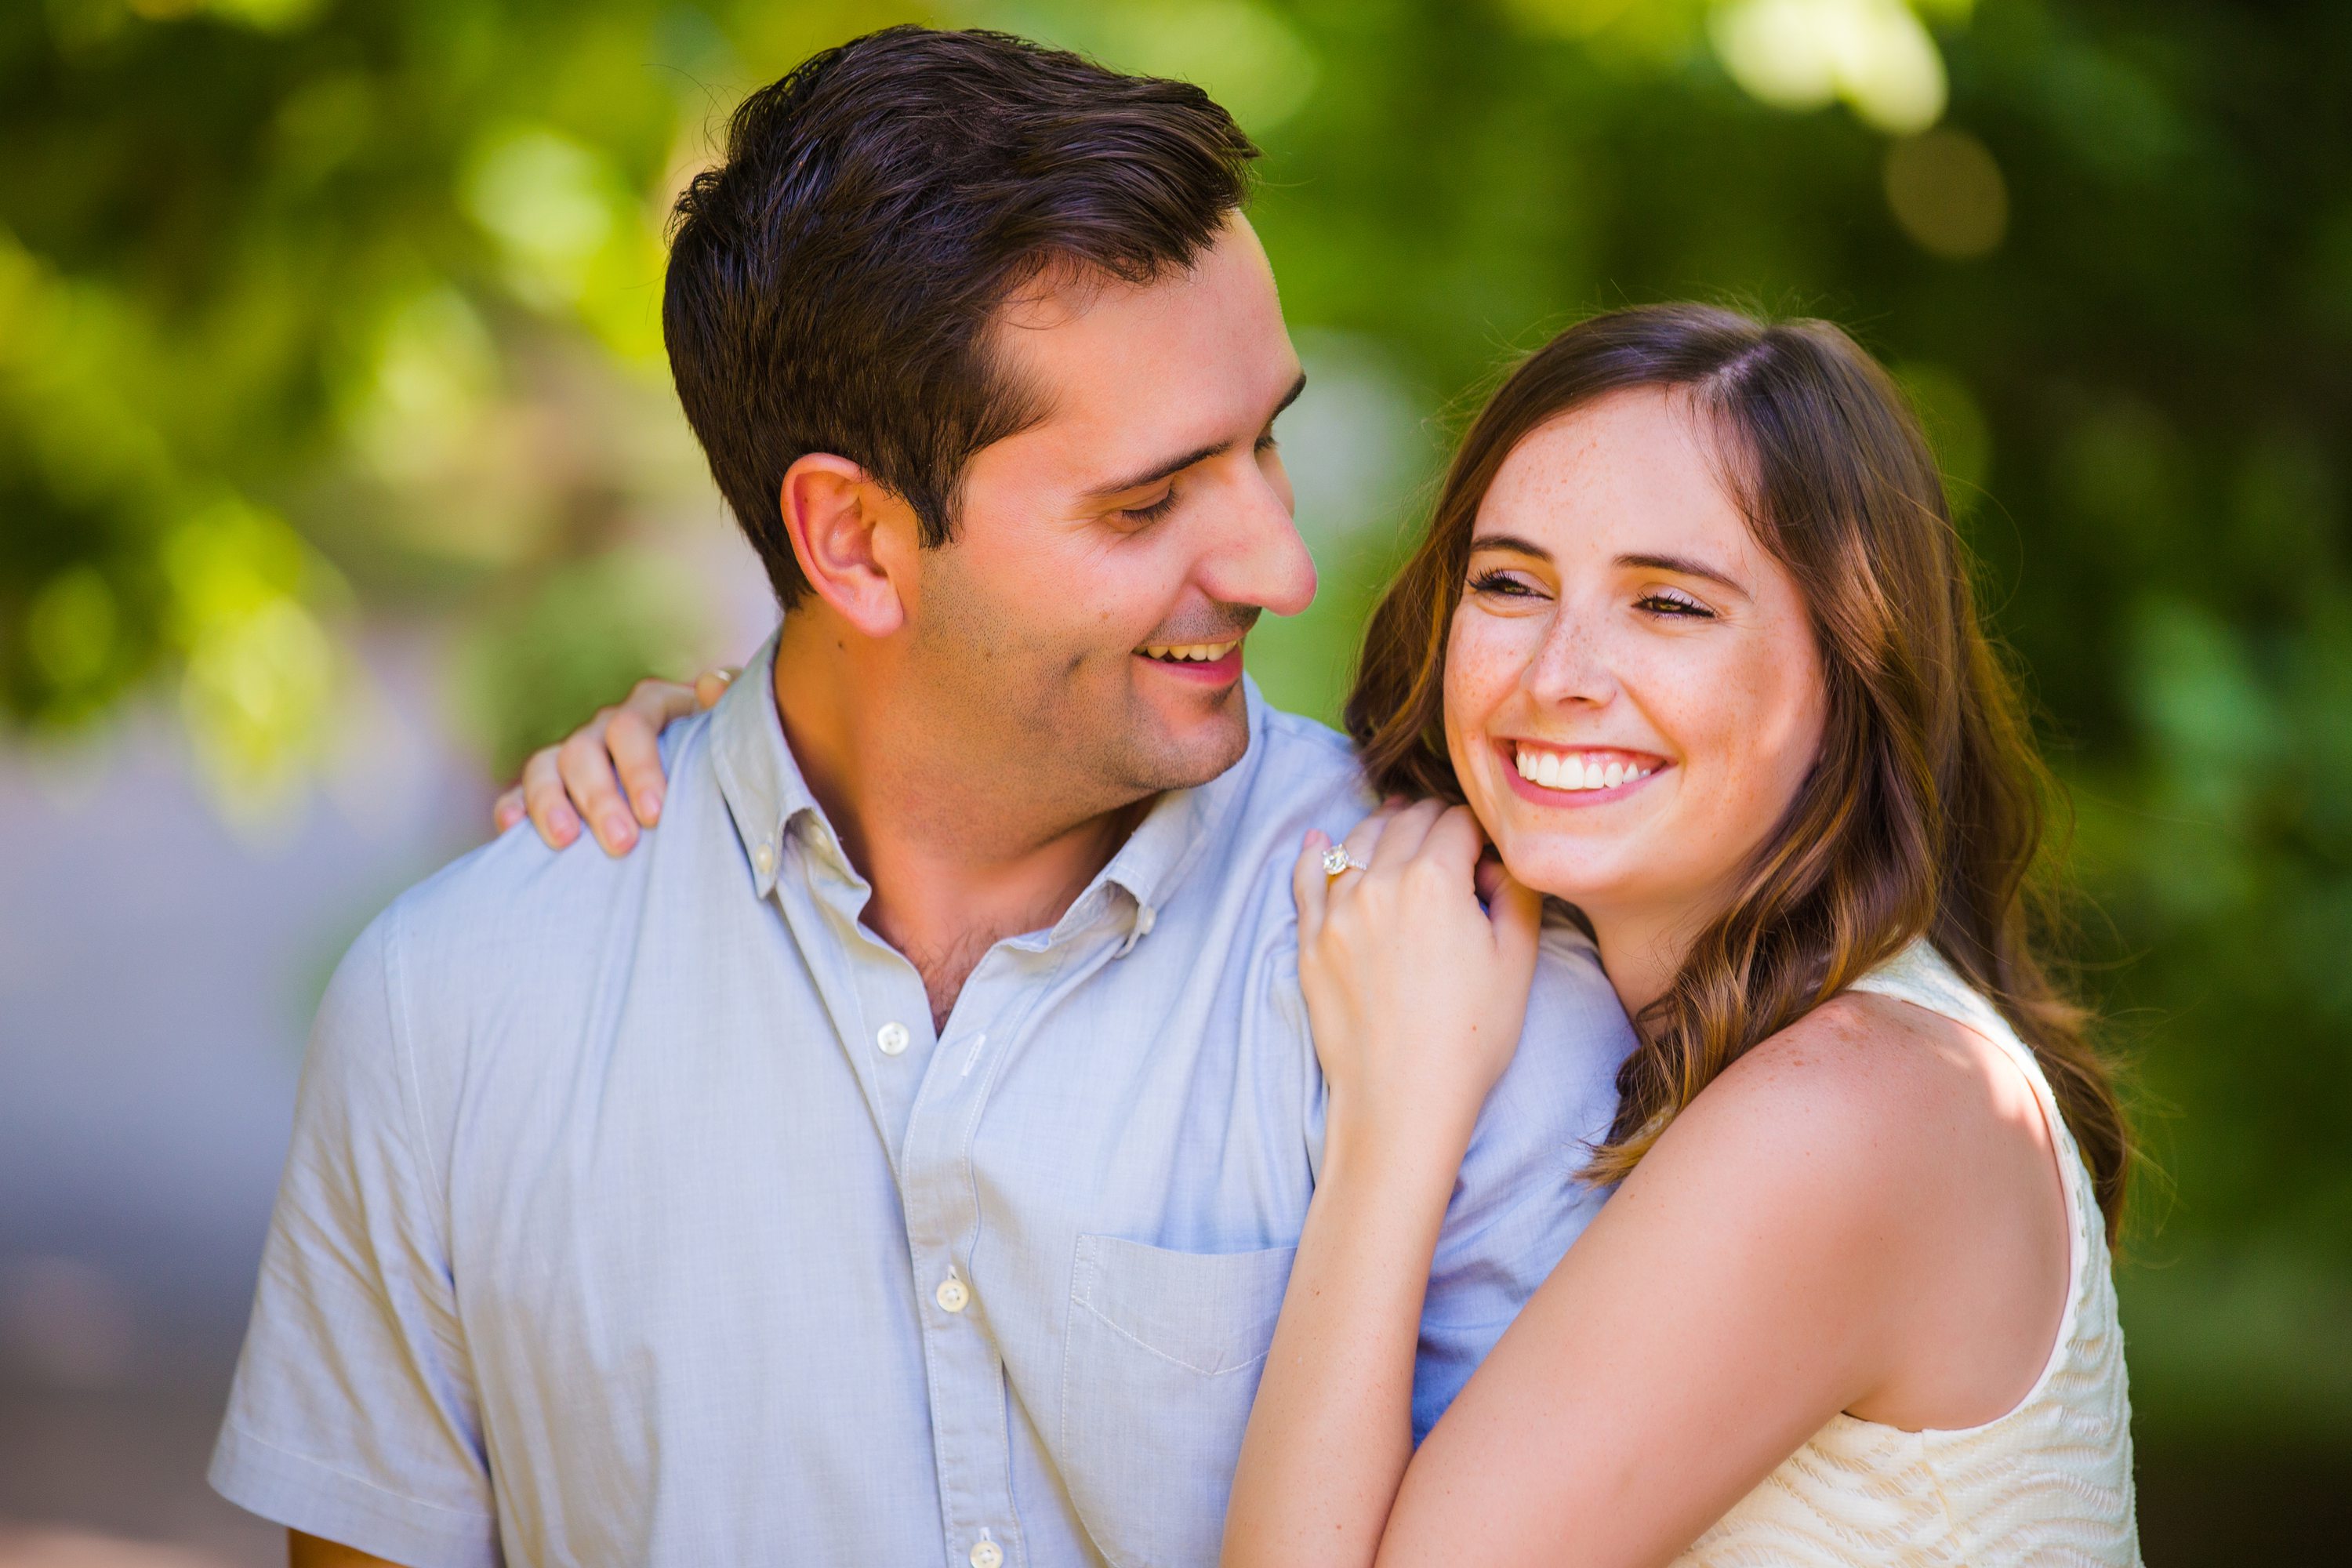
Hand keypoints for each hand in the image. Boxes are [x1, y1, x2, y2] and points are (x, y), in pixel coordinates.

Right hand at [492, 667, 735, 852]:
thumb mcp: (734, 729)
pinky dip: (513, 806)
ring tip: (566, 841)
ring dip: (551, 803)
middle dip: (600, 798)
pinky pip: (519, 790)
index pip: (635, 725)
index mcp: (653, 705)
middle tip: (622, 843)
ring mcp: (574, 752)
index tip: (655, 813)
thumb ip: (728, 707)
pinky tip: (513, 829)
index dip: (640, 767)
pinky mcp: (550, 785)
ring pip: (545, 765)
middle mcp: (607, 725)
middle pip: (586, 750)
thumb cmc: (721, 754)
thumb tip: (711, 684)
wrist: (704, 777)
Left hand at [1292, 800, 1542, 1166]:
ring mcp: (1337, 912)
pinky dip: (1317, 855)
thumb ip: (1515, 893)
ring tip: (1395, 822)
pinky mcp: (1311, 942)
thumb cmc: (1470, 1038)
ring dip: (1382, 828)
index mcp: (1435, 880)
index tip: (1486, 846)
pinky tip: (1320, 841)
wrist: (1403, 1099)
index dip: (1478, 829)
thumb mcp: (1517, 962)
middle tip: (1447, 831)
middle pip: (1406, 823)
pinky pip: (1307, 881)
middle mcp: (1379, 883)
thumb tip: (1498, 861)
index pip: (1458, 822)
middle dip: (1431, 820)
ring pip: (1357, 842)